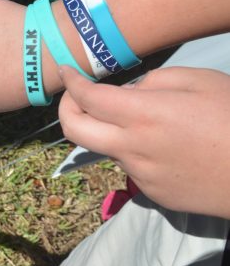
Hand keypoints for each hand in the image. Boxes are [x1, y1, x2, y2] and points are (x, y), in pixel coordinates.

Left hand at [58, 65, 229, 217]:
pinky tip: (171, 148)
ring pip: (108, 148)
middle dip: (66, 110)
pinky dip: (138, 151)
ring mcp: (140, 175)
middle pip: (74, 132)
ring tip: (153, 122)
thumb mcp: (200, 81)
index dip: (71, 82)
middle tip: (76, 98)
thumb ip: (154, 81)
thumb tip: (127, 91)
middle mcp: (132, 147)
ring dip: (113, 131)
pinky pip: (133, 167)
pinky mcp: (153, 194)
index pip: (87, 98)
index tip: (67, 71)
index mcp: (143, 115)